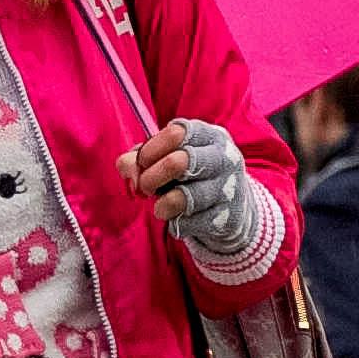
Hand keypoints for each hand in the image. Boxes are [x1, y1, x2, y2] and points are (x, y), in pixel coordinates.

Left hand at [130, 118, 272, 275]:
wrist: (233, 206)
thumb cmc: (193, 175)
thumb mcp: (170, 158)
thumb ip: (141, 158)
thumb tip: (125, 165)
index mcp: (209, 135)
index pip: (176, 133)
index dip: (150, 150)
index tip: (141, 163)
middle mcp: (223, 158)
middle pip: (178, 162)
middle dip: (151, 178)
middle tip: (144, 188)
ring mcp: (228, 188)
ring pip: (184, 197)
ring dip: (162, 205)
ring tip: (160, 208)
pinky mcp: (227, 217)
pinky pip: (190, 223)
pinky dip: (177, 224)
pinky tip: (178, 219)